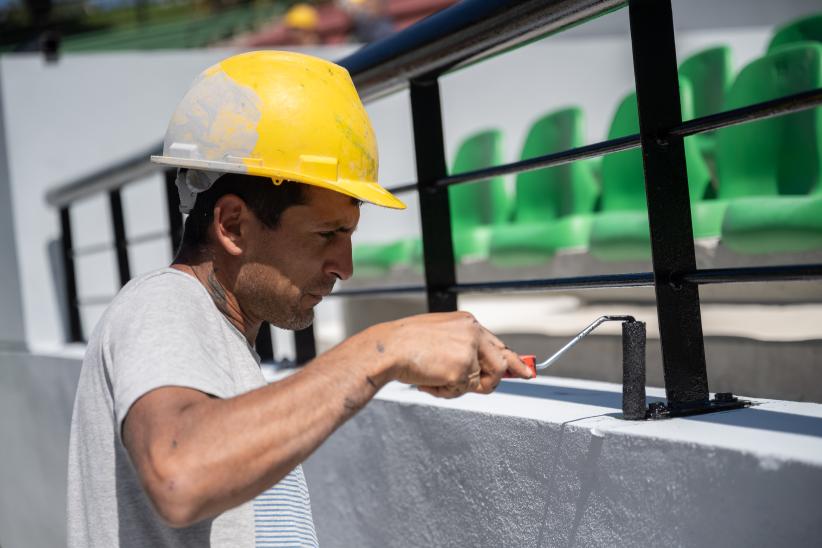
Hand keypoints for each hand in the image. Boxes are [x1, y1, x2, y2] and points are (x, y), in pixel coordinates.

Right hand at [375, 311, 532, 398]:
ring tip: (435, 377)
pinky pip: (461, 392)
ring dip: (458, 387)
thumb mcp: (441, 335)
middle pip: (500, 366)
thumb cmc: (407, 342)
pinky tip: (428, 380)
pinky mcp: (461, 371)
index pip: (498, 346)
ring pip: (480, 384)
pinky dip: (444, 392)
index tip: (527, 373)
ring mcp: (468, 352)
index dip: (513, 362)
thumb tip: (483, 368)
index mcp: (468, 323)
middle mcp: (473, 334)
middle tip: (469, 385)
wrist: (388, 348)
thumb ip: (464, 348)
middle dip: (489, 382)